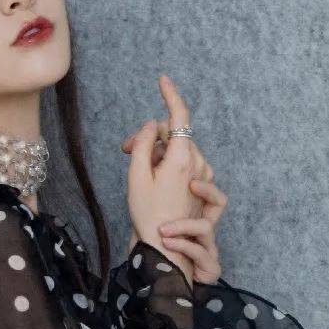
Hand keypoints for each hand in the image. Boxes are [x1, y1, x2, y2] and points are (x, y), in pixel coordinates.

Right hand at [120, 74, 224, 282]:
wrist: (164, 249)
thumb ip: (143, 143)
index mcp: (182, 158)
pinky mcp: (204, 189)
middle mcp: (198, 164)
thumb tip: (152, 125)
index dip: (170, 95)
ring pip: (178, 150)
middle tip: (124, 152)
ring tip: (140, 175)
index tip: (162, 80)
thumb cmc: (147, 214)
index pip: (179, 116)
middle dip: (149, 139)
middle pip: (172, 136)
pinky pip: (186, 165)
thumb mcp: (136, 175)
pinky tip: (158, 182)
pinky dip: (170, 167)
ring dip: (158, 155)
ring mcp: (203, 177)